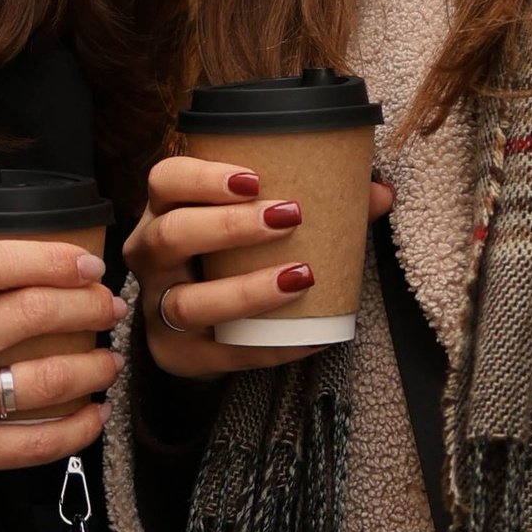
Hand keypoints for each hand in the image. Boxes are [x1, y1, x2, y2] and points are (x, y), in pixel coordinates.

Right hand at [0, 240, 117, 506]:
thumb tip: (30, 278)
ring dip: (93, 367)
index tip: (86, 264)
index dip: (51, 258)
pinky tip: (93, 416)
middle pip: (32, 313)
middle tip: (107, 308)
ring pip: (47, 376)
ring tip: (107, 363)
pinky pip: (36, 441)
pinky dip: (77, 428)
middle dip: (87, 307)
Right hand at [126, 155, 395, 379]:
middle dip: (228, 225)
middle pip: (171, 236)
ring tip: (300, 277)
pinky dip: (270, 347)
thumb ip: (318, 202)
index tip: (254, 178)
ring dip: (246, 290)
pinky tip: (312, 336)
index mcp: (165, 211)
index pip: (164, 181)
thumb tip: (380, 192)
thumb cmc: (232, 258)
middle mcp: (151, 257)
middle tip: (289, 217)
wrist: (200, 329)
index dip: (200, 177)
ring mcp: (158, 309)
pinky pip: (222, 354)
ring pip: (188, 302)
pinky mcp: (180, 354)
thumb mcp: (256, 225)